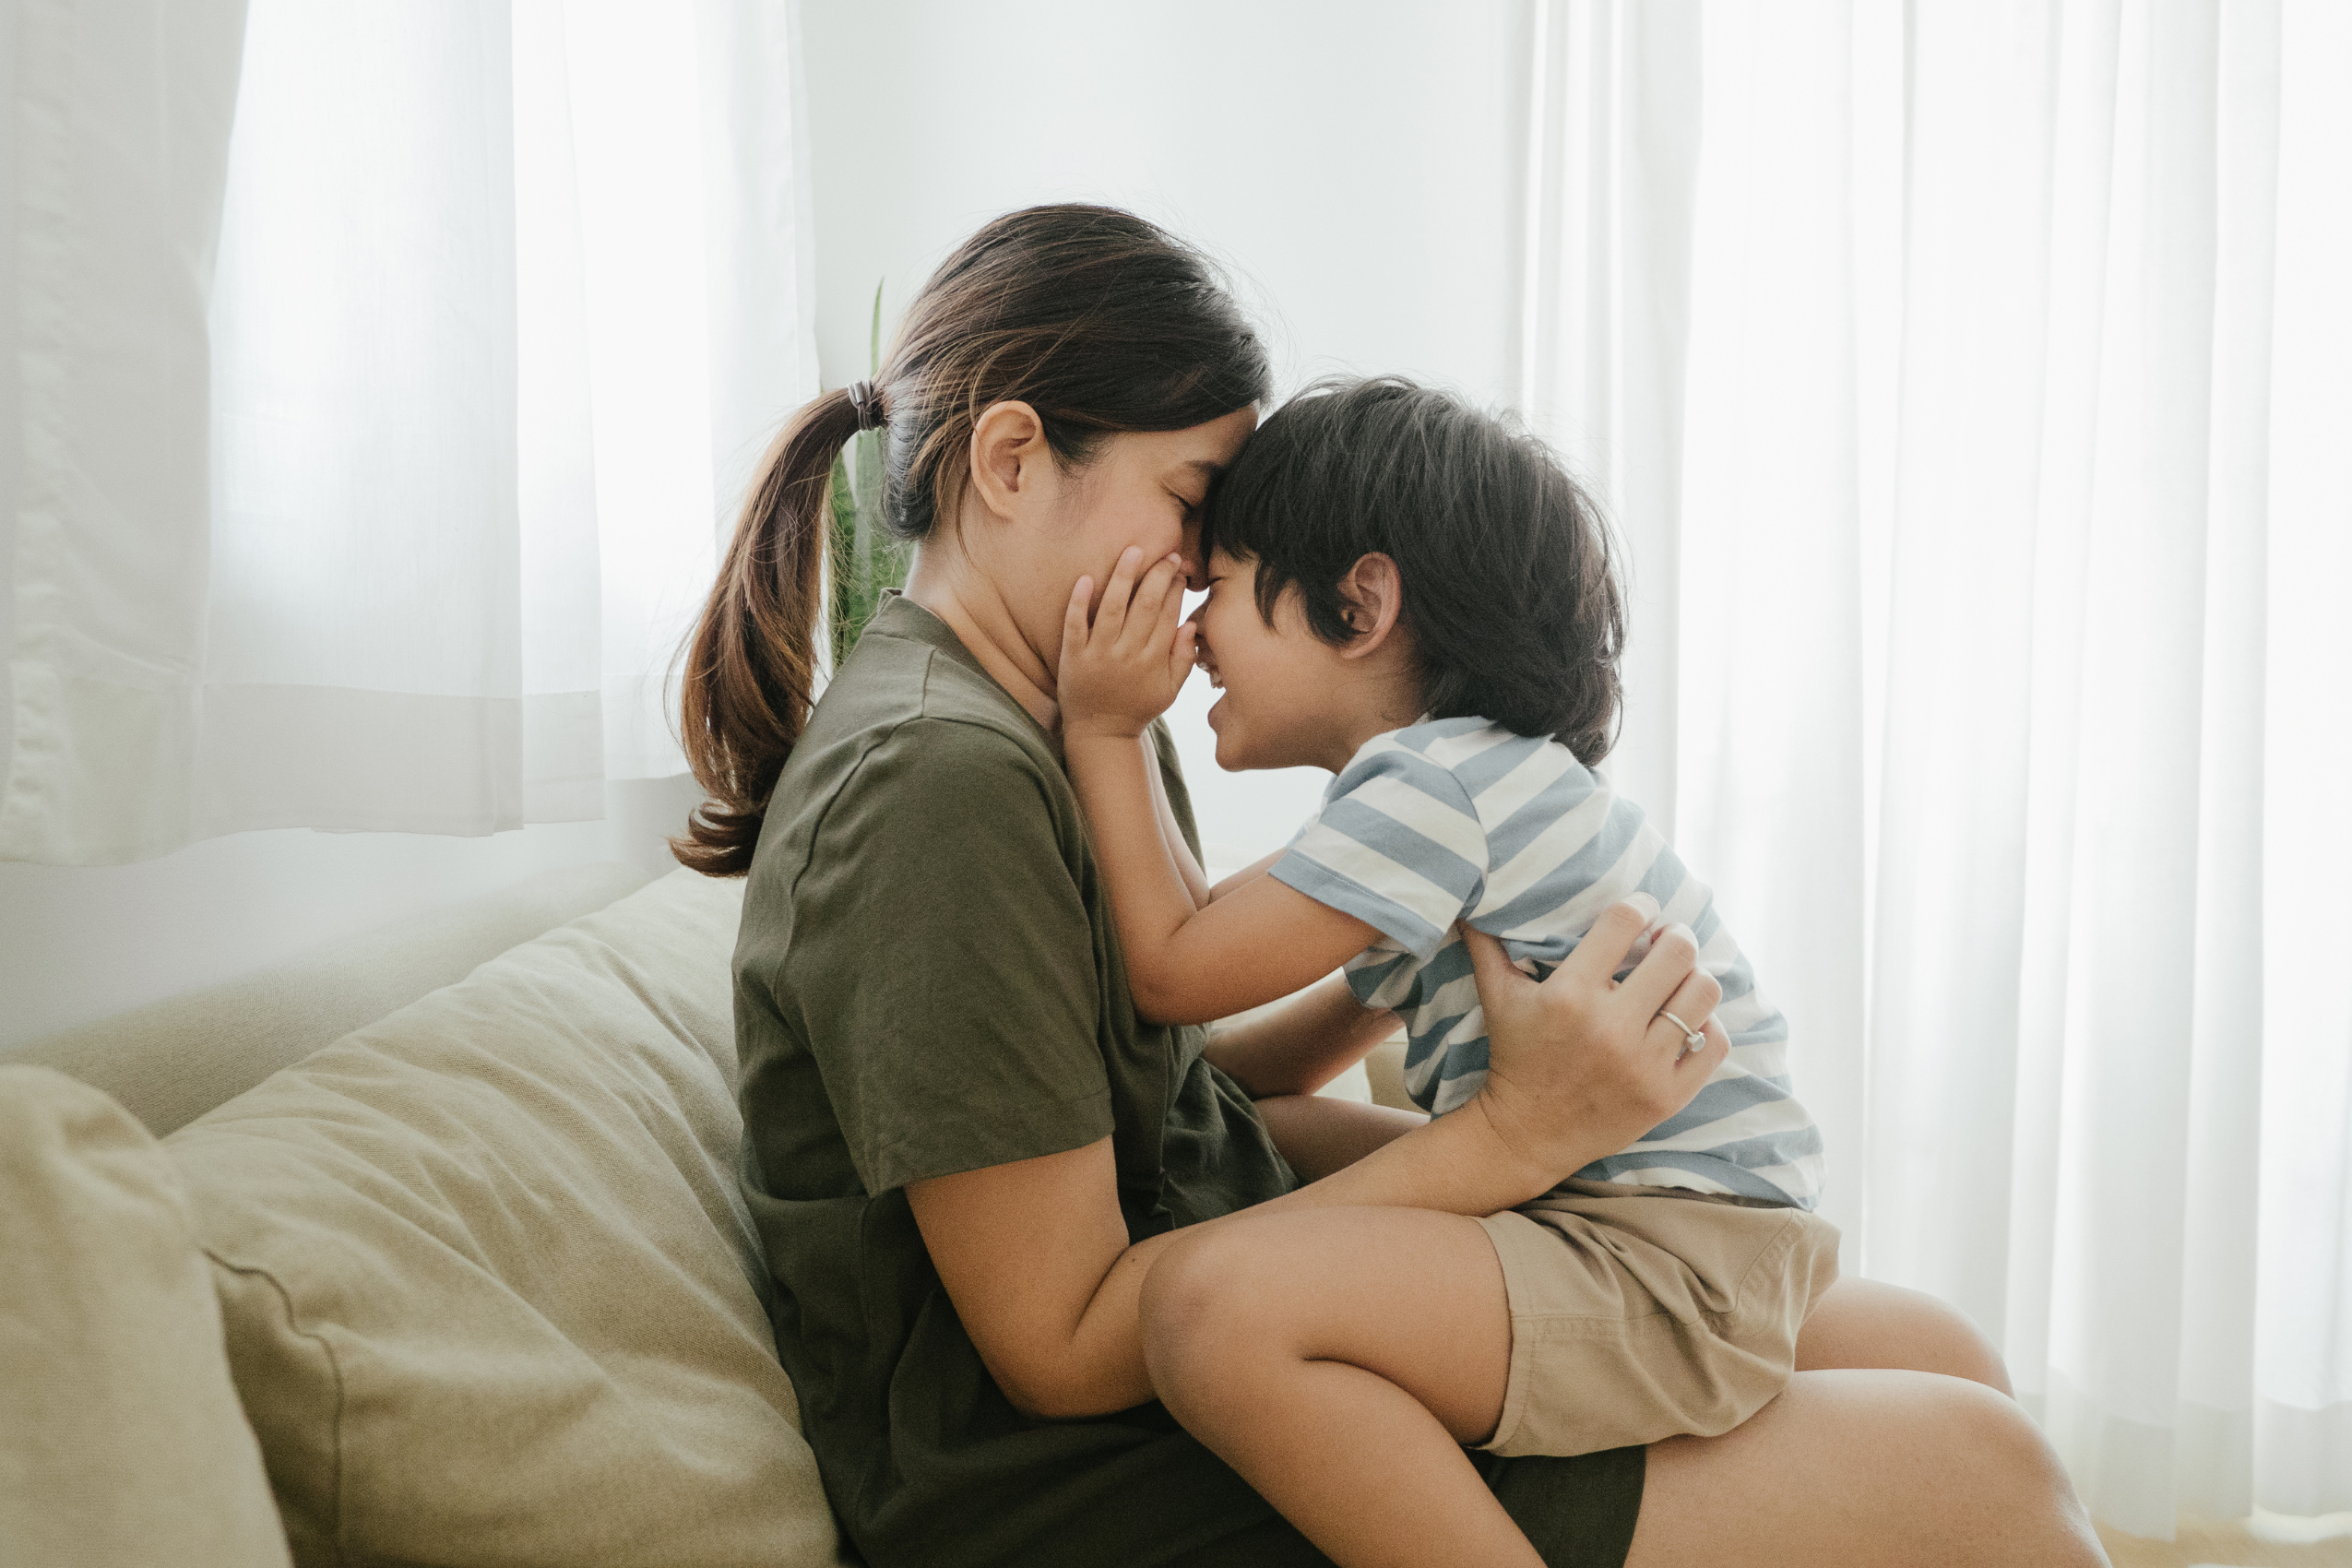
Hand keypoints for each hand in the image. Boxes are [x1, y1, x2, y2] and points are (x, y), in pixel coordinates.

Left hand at [1059, 546, 1195, 740]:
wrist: (1100, 734)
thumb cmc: (1137, 708)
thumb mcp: (1170, 690)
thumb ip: (1183, 659)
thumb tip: (1189, 626)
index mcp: (1154, 661)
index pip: (1167, 615)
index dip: (1174, 589)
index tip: (1179, 568)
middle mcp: (1128, 654)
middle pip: (1145, 606)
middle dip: (1157, 576)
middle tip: (1165, 554)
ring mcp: (1099, 654)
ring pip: (1112, 608)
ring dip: (1123, 577)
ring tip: (1133, 551)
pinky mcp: (1073, 657)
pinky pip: (1075, 625)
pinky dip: (1079, 602)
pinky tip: (1087, 578)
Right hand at [1459, 897, 1729, 1189]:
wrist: (1525, 1135)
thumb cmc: (1515, 1056)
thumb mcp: (1497, 997)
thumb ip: (1486, 945)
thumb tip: (1466, 903)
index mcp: (1569, 994)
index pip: (1625, 921)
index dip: (1641, 905)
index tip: (1641, 909)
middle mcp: (1610, 1027)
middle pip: (1677, 951)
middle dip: (1677, 936)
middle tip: (1669, 941)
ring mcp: (1642, 1065)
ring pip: (1703, 994)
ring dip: (1696, 977)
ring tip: (1682, 979)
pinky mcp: (1665, 1096)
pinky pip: (1713, 1044)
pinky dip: (1708, 1025)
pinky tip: (1689, 1020)